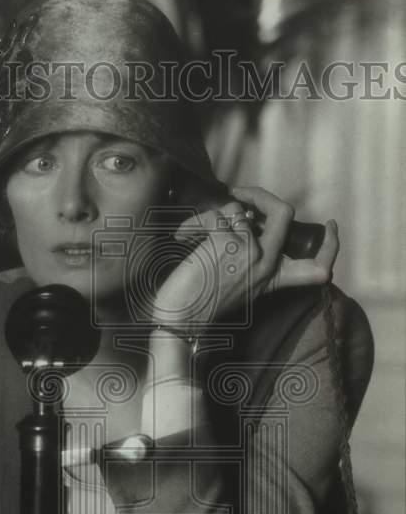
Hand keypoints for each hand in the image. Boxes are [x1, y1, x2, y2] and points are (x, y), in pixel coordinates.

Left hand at [152, 185, 338, 332]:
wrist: (181, 319)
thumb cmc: (202, 301)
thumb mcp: (240, 284)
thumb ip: (252, 257)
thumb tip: (249, 218)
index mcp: (274, 278)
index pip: (319, 267)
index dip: (331, 245)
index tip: (332, 226)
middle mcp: (268, 264)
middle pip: (284, 213)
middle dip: (259, 194)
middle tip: (239, 194)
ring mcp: (250, 253)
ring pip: (239, 210)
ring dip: (212, 216)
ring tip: (194, 235)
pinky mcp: (227, 244)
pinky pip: (215, 215)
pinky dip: (193, 223)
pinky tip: (183, 238)